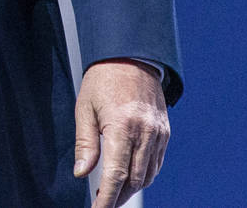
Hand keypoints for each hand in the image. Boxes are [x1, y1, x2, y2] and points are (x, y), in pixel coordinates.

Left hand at [74, 59, 168, 207]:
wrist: (130, 54)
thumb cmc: (103, 77)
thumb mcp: (85, 106)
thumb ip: (84, 142)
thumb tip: (81, 173)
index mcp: (122, 125)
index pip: (116, 174)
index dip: (106, 198)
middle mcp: (145, 132)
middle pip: (134, 180)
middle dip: (118, 197)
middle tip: (101, 203)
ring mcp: (158, 133)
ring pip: (147, 175)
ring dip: (131, 188)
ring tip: (113, 193)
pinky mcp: (165, 132)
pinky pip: (156, 163)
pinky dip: (144, 175)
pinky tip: (130, 177)